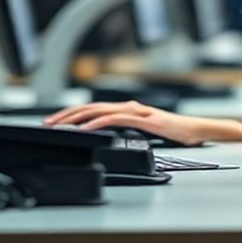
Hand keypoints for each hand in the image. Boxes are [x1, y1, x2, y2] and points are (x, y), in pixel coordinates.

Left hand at [43, 101, 205, 145]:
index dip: (71, 114)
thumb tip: (106, 136)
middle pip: (90, 107)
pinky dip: (98, 122)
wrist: (194, 130)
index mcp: (126, 108)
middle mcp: (128, 105)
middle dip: (66, 115)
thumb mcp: (143, 131)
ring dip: (77, 118)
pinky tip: (87, 129)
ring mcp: (135, 110)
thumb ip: (126, 130)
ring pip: (99, 110)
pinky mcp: (143, 118)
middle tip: (47, 123)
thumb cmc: (172, 131)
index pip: (93, 109)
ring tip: (60, 125)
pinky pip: (115, 119)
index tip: (54, 123)